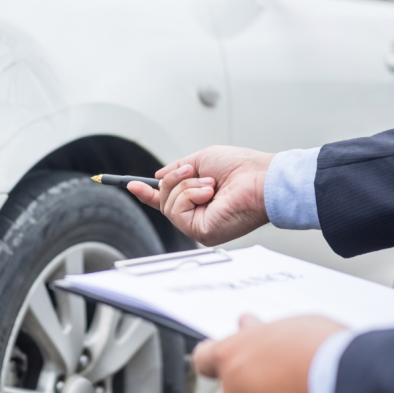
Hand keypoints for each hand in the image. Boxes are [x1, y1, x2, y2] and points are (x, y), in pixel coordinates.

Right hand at [127, 146, 273, 246]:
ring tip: (210, 184)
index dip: (148, 193)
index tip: (132, 184)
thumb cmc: (241, 168)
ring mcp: (199, 226)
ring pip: (168, 205)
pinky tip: (209, 193)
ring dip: (186, 186)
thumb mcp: (202, 159)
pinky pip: (177, 211)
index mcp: (200, 201)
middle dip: (174, 181)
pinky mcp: (201, 233)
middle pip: (163, 200)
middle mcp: (198, 216)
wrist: (261, 179)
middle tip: (193, 172)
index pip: (168, 201)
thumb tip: (157, 177)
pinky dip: (190, 195)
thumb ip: (178, 169)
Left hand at [193, 315, 345, 392]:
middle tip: (289, 382)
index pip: (205, 359)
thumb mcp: (292, 326)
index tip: (227, 362)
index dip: (217, 361)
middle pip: (237, 392)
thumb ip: (263, 333)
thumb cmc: (328, 356)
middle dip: (258, 388)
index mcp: (232, 358)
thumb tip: (250, 327)